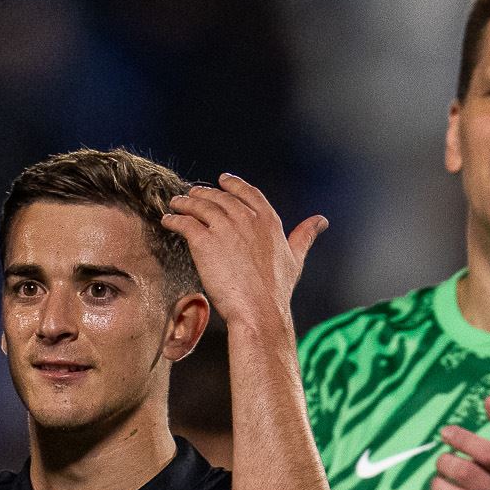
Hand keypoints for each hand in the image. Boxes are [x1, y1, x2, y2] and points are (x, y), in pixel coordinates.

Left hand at [161, 174, 326, 335]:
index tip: (223, 180)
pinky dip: (174, 219)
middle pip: (220, 197)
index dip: (234, 185)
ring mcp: (224, 228)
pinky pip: (184, 222)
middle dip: (205, 193)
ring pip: (200, 206)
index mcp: (268, 221)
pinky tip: (168, 221)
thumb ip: (305, 235)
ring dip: (186, 203)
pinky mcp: (204, 241)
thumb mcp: (295, 258)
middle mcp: (246, 219)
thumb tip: (321, 221)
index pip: (248, 193)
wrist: (259, 310)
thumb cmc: (277, 290)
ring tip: (177, 204)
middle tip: (193, 194)